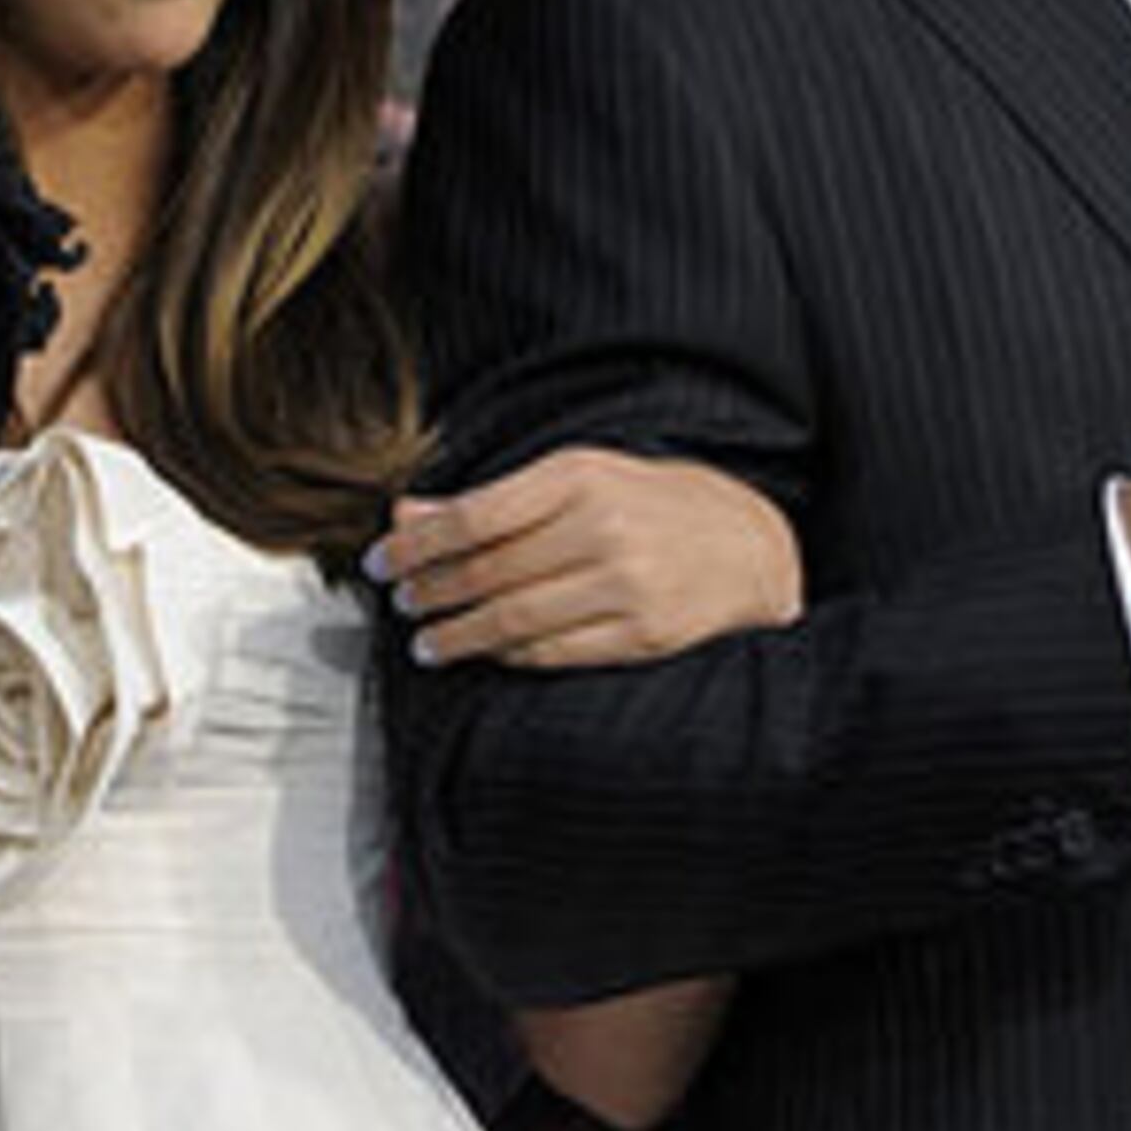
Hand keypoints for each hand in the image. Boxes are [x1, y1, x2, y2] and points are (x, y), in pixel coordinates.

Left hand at [372, 448, 801, 667]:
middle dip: (431, 592)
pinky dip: (507, 655)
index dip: (418, 544)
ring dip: (458, 635)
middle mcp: (602, 528)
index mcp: (580, 476)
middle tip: (402, 603)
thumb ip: (493, 498)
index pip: (475, 516)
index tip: (382, 561)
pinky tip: (484, 651)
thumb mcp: (578, 476)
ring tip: (427, 642)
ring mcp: (625, 585)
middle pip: (488, 571)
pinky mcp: (642, 634)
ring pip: (514, 619)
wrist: (749, 545)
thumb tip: (407, 515)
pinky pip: (552, 651)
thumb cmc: (652, 503)